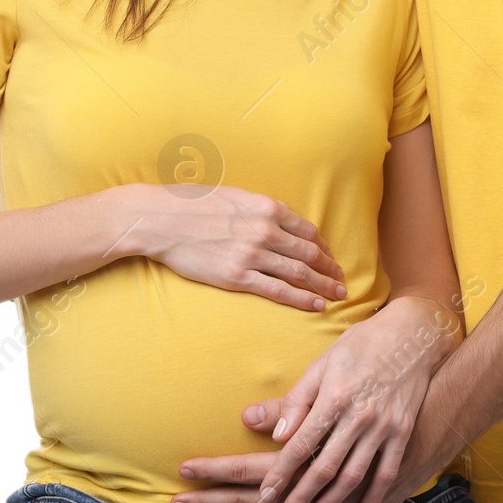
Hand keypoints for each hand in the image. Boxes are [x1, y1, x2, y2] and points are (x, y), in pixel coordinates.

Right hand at [106, 183, 347, 311]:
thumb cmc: (192, 204)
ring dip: (323, 286)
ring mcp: (252, 254)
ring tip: (337, 296)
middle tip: (342, 281)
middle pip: (310, 253)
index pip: (308, 230)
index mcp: (267, 208)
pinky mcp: (237, 276)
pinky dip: (301, 299)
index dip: (324, 247)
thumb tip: (274, 218)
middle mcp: (265, 230)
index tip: (330, 258)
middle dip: (330, 269)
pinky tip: (315, 306)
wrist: (160, 219)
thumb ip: (258, 209)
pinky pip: (278, 291)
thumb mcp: (234, 196)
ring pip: (299, 273)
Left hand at [174, 294, 459, 502]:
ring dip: (332, 502)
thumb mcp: (323, 363)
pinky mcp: (402, 431)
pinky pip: (387, 471)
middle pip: (326, 466)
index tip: (266, 493)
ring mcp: (384, 426)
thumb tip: (274, 434)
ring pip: (354, 475)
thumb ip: (298, 400)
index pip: (301, 444)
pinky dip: (373, 495)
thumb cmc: (360, 346)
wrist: (412, 335)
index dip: (282, 472)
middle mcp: (359, 415)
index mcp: (335, 396)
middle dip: (302, 496)